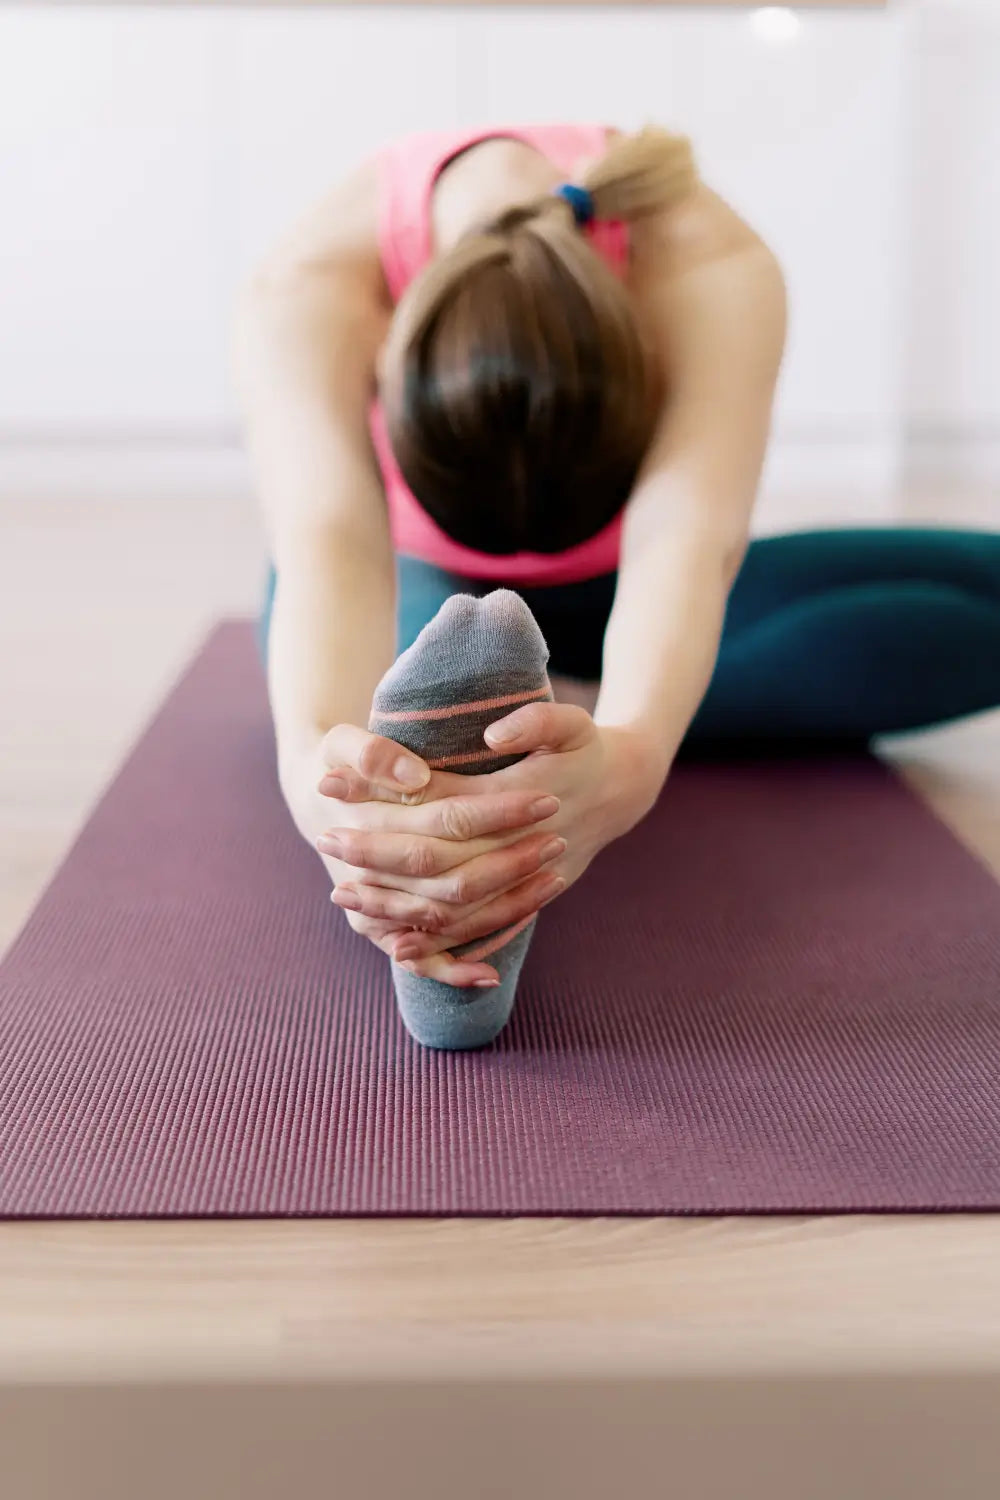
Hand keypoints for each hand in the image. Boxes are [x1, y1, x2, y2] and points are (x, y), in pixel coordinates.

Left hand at [320, 706, 664, 976]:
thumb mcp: (571, 722)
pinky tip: (393, 944)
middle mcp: (517, 846)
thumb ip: (534, 721)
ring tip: (342, 895)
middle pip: (434, 860)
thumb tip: (490, 738)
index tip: (332, 780)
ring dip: (394, 904)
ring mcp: (521, 880)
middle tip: (324, 839)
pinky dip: (435, 941)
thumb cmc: (586, 749)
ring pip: (449, 906)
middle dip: (375, 853)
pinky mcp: (522, 900)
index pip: (437, 799)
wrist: (622, 790)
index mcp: (519, 798)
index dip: (383, 792)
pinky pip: (474, 931)